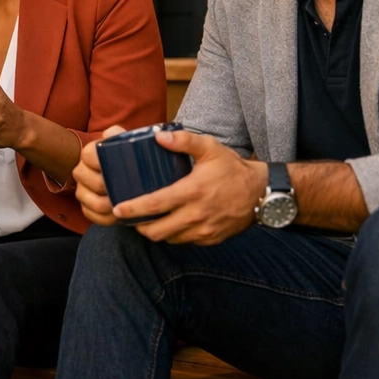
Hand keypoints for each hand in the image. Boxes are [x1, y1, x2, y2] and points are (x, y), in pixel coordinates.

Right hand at [72, 126, 123, 225]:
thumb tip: (110, 132)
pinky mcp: (85, 207)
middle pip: (95, 183)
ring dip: (113, 207)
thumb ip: (119, 135)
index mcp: (88, 153)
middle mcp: (81, 171)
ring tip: (129, 206)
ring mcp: (81, 190)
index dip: (105, 162)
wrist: (127, 173)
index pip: (90, 155)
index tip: (123, 168)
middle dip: (114, 189)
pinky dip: (108, 219)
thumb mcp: (126, 142)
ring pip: (94, 203)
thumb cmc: (127, 157)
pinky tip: (121, 216)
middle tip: (131, 191)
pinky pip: (93, 216)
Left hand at [112, 131, 266, 244]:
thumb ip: (183, 140)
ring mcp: (204, 231)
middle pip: (157, 230)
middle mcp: (196, 215)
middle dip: (138, 225)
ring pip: (169, 238)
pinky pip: (183, 242)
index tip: (117, 209)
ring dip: (154, 231)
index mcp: (192, 192)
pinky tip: (168, 223)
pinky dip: (172, 234)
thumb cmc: (232, 168)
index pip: (156, 205)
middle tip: (128, 215)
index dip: (134, 209)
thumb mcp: (210, 148)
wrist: (261, 193)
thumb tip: (157, 136)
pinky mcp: (210, 239)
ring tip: (145, 219)